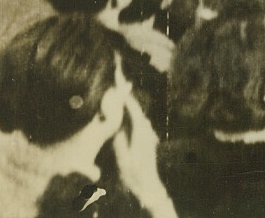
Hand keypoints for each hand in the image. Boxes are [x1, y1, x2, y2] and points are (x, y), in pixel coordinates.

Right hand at [112, 93, 176, 217]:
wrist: (148, 185)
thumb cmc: (135, 175)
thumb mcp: (124, 160)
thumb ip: (120, 142)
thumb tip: (116, 125)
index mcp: (141, 133)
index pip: (134, 109)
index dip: (126, 96)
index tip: (120, 83)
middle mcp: (146, 129)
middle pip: (136, 108)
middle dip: (127, 95)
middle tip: (118, 79)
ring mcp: (147, 133)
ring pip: (137, 114)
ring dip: (129, 104)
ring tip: (119, 90)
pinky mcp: (146, 137)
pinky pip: (137, 120)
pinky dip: (130, 112)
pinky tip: (124, 111)